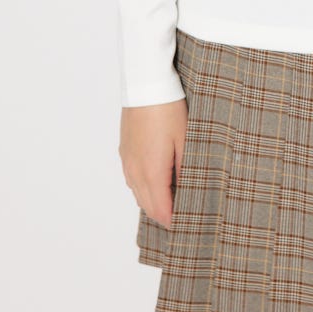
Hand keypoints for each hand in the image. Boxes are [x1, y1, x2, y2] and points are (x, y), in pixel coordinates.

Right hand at [119, 98, 188, 228]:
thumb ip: (185, 169)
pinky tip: (156, 181)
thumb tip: (188, 190)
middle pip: (147, 206)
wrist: (145, 85)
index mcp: (152, 172)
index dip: (173, 222)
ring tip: (172, 200)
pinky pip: (132, 179)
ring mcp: (128, 161)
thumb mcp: (185, 139)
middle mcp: (135, 171)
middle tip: (182, 216)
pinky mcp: (125, 151)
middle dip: (163, 215)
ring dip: (152, 202)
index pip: (161, 210)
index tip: (187, 226)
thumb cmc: (169, 110)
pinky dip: (144, 188)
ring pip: (138, 193)